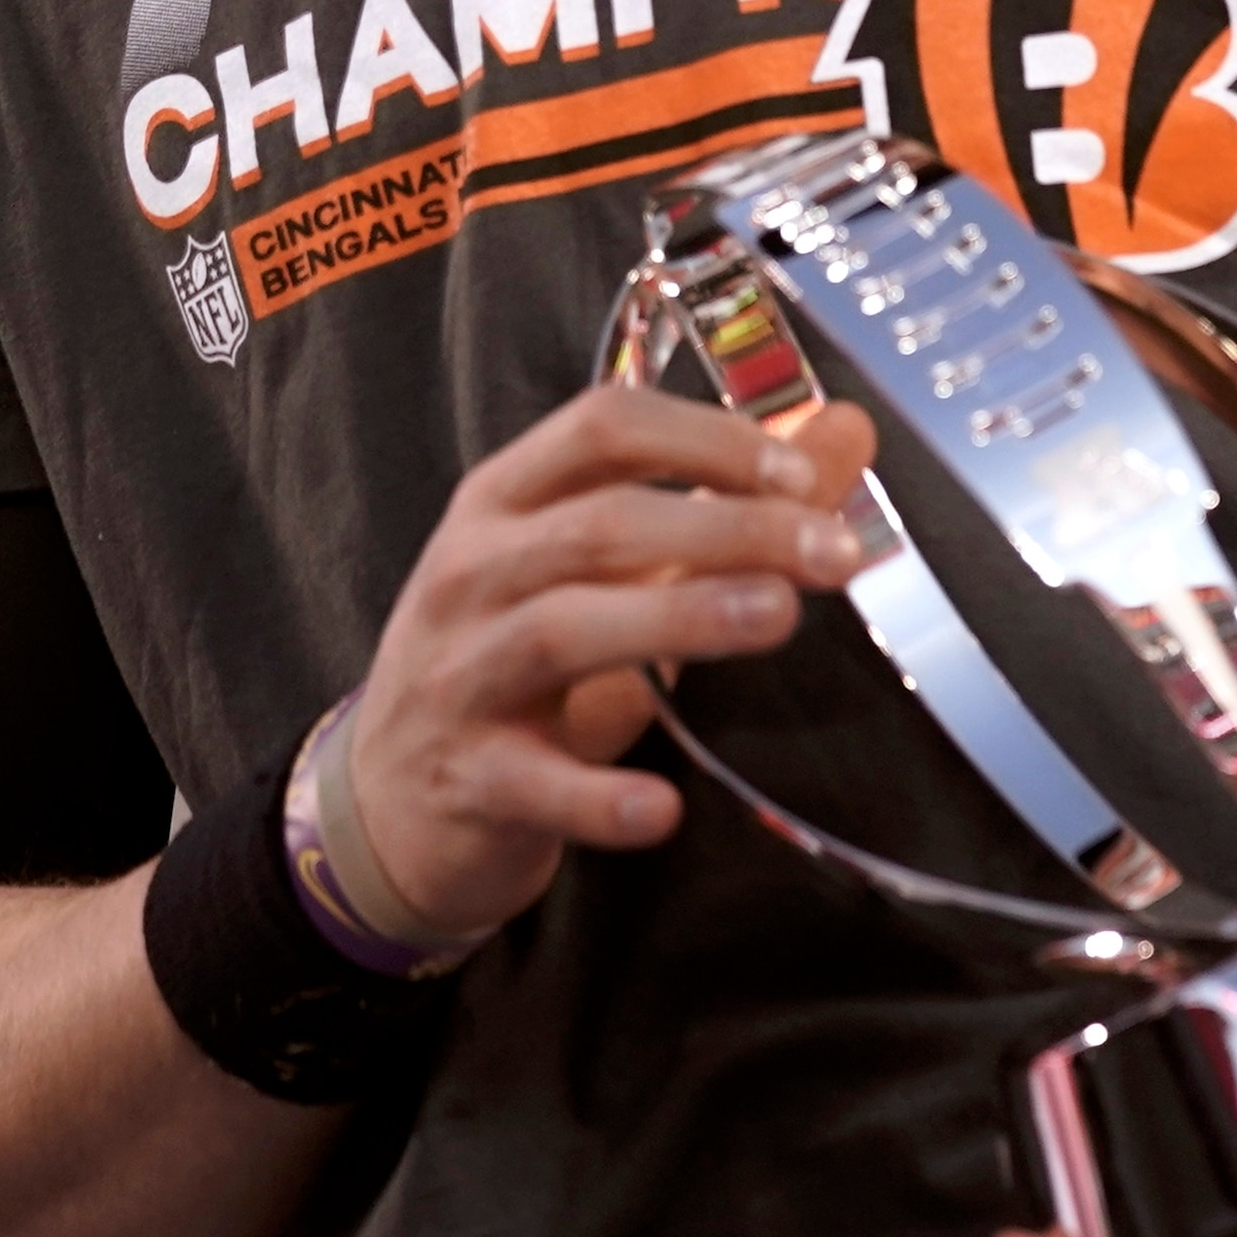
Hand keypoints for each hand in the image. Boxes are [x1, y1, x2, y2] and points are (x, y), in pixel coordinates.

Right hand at [337, 384, 878, 945]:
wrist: (387, 802)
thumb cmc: (512, 661)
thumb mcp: (600, 572)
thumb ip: (722, 501)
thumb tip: (849, 431)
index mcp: (503, 501)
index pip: (601, 428)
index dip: (706, 439)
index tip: (803, 472)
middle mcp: (471, 572)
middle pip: (600, 526)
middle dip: (727, 527)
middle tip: (833, 553)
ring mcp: (458, 675)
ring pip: (563, 630)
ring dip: (676, 619)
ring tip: (775, 617)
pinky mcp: (466, 779)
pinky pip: (534, 782)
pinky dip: (599, 797)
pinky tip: (664, 808)